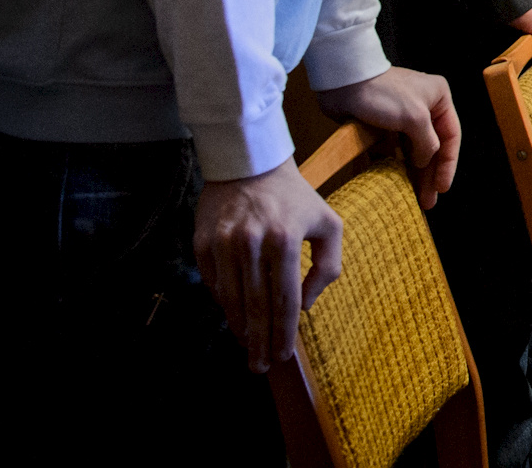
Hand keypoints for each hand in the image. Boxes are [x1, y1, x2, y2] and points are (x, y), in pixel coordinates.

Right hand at [195, 161, 341, 373]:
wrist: (250, 164)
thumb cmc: (296, 198)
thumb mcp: (328, 224)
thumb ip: (328, 266)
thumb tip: (305, 306)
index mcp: (285, 239)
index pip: (284, 299)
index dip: (283, 332)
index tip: (282, 356)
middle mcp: (251, 243)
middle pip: (255, 307)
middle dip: (258, 342)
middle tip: (259, 367)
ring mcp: (223, 243)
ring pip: (231, 300)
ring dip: (239, 329)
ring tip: (247, 348)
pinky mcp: (202, 242)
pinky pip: (213, 284)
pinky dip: (224, 304)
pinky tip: (234, 317)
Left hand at [317, 67, 460, 209]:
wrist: (343, 82)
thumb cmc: (382, 94)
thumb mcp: (415, 118)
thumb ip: (427, 144)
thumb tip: (424, 163)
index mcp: (438, 98)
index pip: (451, 136)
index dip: (448, 164)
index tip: (442, 188)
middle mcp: (423, 107)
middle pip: (432, 148)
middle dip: (430, 175)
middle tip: (429, 201)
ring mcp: (401, 117)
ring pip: (411, 153)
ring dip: (412, 176)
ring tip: (413, 199)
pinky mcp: (381, 126)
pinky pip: (391, 152)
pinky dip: (392, 168)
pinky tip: (392, 187)